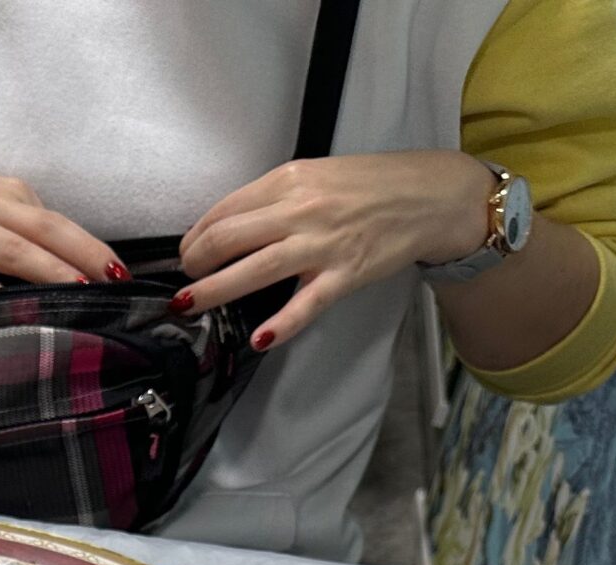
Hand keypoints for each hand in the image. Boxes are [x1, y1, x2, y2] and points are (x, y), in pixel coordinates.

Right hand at [0, 146, 122, 291]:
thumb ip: (13, 225)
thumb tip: (52, 263)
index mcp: (7, 193)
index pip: (58, 222)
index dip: (92, 248)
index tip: (119, 274)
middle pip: (53, 232)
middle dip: (91, 257)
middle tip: (121, 284)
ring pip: (24, 253)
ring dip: (59, 275)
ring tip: (88, 295)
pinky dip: (5, 299)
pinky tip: (26, 317)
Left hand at [178, 152, 496, 348]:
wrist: (429, 195)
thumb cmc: (370, 185)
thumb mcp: (315, 176)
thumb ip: (273, 199)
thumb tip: (228, 226)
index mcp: (288, 181)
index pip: (224, 211)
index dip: (195, 237)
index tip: (186, 254)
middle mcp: (300, 210)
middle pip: (227, 239)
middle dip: (195, 264)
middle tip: (185, 282)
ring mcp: (322, 244)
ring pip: (254, 270)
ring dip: (214, 292)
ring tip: (190, 306)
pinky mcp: (345, 274)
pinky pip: (306, 304)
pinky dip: (281, 324)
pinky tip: (259, 339)